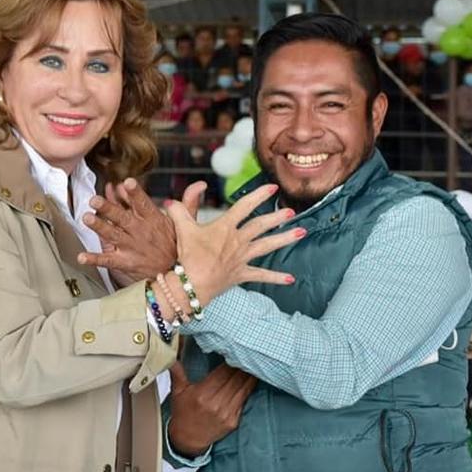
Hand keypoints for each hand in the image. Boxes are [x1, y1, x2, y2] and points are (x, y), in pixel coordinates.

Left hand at [78, 179, 207, 280]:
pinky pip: (108, 261)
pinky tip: (81, 257)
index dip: (135, 193)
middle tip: (95, 200)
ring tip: (87, 218)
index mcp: (154, 220)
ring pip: (113, 235)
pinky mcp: (125, 262)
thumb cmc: (179, 248)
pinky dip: (94, 259)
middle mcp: (141, 233)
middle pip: (122, 218)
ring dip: (99, 227)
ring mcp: (131, 248)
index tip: (126, 182)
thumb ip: (188, 202)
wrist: (180, 279)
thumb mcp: (187, 224)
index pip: (144, 203)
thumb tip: (200, 183)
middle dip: (109, 208)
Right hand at [166, 183, 303, 305]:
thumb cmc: (187, 256)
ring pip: (267, 246)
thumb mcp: (182, 229)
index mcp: (225, 227)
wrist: (191, 284)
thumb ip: (179, 211)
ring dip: (285, 239)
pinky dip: (276, 278)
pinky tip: (291, 279)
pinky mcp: (241, 274)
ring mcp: (241, 258)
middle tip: (291, 211)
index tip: (273, 188)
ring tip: (302, 232)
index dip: (259, 195)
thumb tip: (170, 200)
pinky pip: (261, 276)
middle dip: (277, 217)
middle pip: (261, 225)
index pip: (244, 206)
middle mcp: (237, 241)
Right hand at [167, 362, 256, 456]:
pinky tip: (253, 379)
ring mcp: (226, 413)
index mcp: (202, 394)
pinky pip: (244, 400)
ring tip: (255, 364)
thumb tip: (170, 356)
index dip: (231, 361)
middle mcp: (216, 404)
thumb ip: (177, 372)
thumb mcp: (177, 391)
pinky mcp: (233, 421)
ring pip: (243, 389)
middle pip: (235, 379)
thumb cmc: (182, 413)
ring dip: (250, 376)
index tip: (236, 351)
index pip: (222, 372)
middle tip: (249, 354)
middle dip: (243, 366)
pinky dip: (249, 388)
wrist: (187, 439)